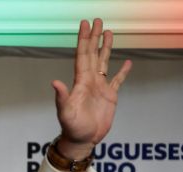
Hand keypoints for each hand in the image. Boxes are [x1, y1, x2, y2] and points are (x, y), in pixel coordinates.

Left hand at [52, 18, 131, 159]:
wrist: (82, 140)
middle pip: (93, 54)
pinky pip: (117, 80)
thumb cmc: (72, 128)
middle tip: (97, 21)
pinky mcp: (110, 96)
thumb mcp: (65, 112)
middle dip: (94, 37)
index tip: (85, 25)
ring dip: (106, 48)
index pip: (82, 56)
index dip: (84, 40)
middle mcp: (90, 81)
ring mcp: (100, 87)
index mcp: (80, 82)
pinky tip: (127, 62)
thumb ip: (61, 97)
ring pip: (104, 62)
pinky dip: (123, 71)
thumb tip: (55, 82)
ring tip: (109, 32)